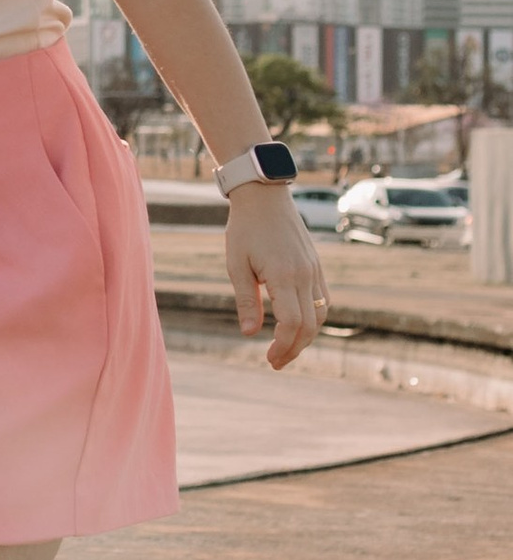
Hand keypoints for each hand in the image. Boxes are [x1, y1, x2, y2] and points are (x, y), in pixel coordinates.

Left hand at [224, 182, 327, 369]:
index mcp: (284, 275)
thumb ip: (246, 300)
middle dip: (294, 348)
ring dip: (306, 336)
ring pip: (321, 315)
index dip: (283, 345)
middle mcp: (305, 274)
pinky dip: (314, 318)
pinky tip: (298, 326)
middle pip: (310, 325)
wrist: (264, 196)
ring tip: (286, 348)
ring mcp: (314, 270)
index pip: (292, 323)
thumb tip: (249, 333)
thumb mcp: (237, 264)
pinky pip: (323, 300)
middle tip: (276, 362)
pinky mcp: (316, 266)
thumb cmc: (244, 228)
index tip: (269, 358)